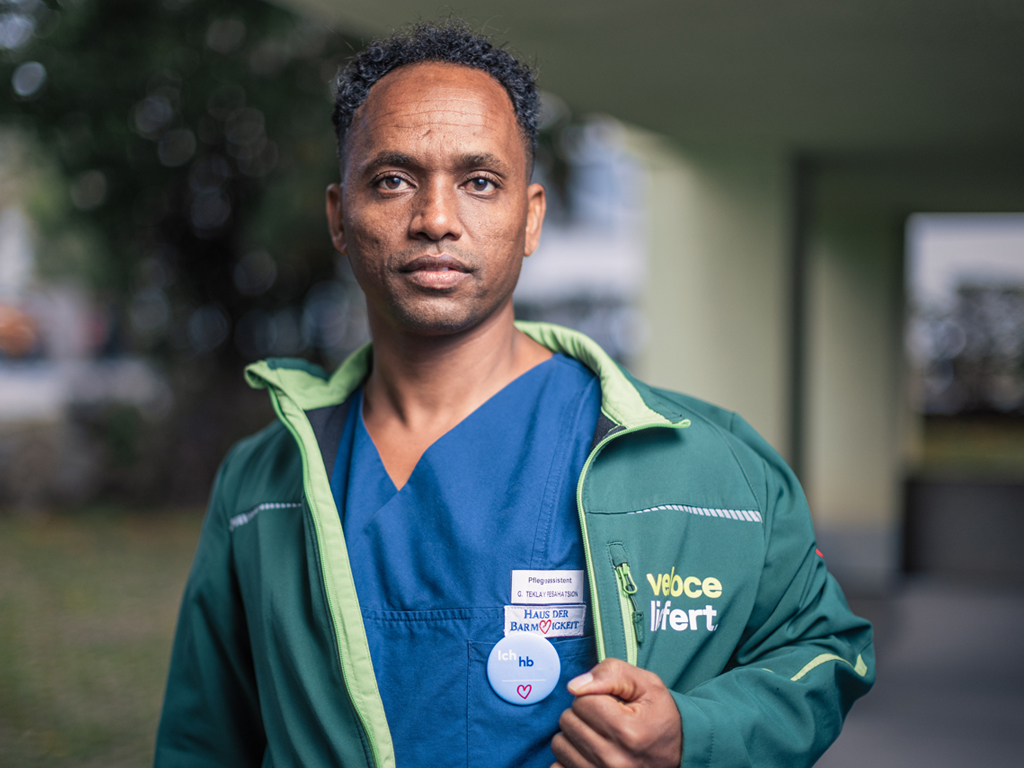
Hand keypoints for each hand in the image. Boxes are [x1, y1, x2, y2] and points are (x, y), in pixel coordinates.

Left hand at [550, 658, 682, 767]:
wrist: (679, 752)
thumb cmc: (659, 716)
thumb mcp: (645, 685)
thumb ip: (610, 674)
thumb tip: (574, 687)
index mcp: (627, 731)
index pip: (582, 701)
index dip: (594, 695)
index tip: (612, 704)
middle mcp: (613, 759)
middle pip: (568, 721)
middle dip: (583, 714)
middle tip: (605, 719)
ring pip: (560, 743)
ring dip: (575, 734)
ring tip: (598, 734)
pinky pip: (558, 767)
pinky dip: (570, 756)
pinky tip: (589, 752)